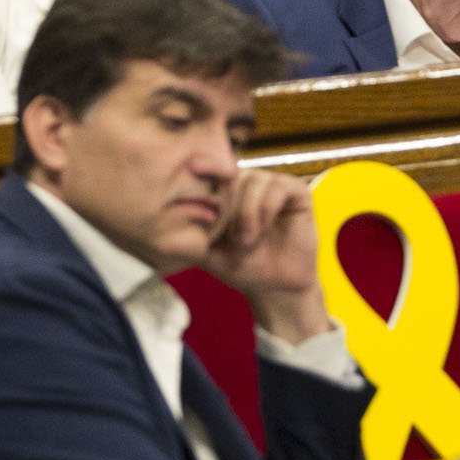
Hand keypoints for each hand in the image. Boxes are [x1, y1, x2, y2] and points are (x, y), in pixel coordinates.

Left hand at [202, 168, 327, 342]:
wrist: (276, 287)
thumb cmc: (242, 266)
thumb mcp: (206, 250)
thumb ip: (187, 234)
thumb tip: (163, 224)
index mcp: (227, 190)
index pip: (212, 172)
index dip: (204, 175)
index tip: (194, 178)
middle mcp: (250, 182)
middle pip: (231, 176)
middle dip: (228, 209)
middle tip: (233, 239)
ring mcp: (273, 185)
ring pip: (253, 181)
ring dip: (247, 213)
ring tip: (248, 239)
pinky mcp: (296, 193)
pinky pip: (278, 187)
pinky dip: (266, 209)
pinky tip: (263, 229)